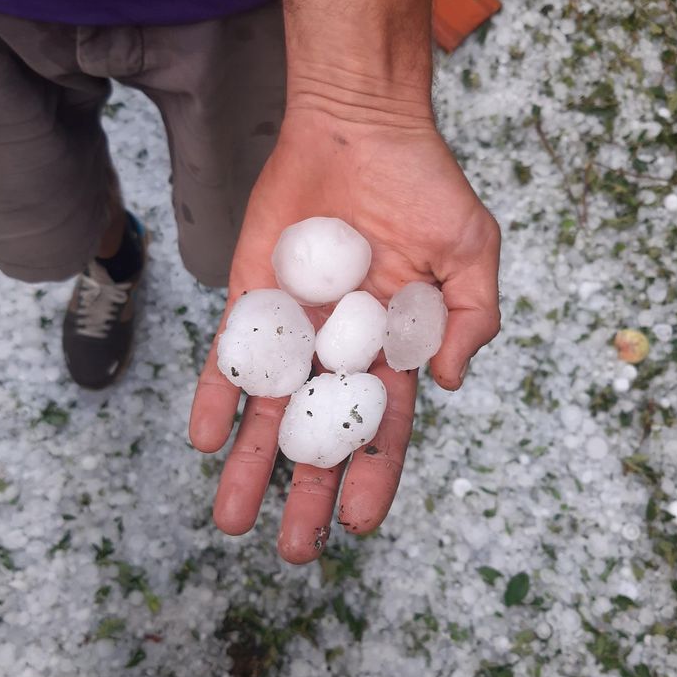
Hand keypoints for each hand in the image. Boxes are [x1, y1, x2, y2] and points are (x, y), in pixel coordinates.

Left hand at [189, 106, 499, 562]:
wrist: (358, 124)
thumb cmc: (423, 184)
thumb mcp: (470, 250)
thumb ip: (472, 317)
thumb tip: (448, 382)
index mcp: (393, 346)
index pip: (382, 426)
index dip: (371, 475)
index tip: (357, 524)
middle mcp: (339, 346)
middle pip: (320, 433)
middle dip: (305, 492)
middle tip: (292, 552)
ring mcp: (294, 323)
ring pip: (269, 407)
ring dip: (248, 463)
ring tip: (229, 520)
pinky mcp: (252, 294)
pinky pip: (231, 353)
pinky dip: (217, 392)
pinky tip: (204, 437)